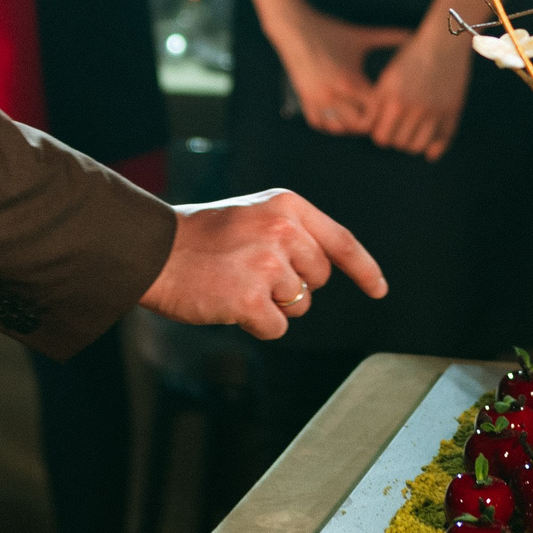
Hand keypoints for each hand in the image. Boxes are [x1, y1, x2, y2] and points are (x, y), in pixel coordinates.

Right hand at [137, 189, 387, 340]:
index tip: (379, 289)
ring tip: (236, 283)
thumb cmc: (199, 237)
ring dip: (272, 305)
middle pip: (319, 279)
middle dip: (295, 286)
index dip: (364, 268)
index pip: (340, 241)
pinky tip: (230, 303)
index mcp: (286, 206)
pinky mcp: (251, 297)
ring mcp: (268, 264)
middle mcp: (283, 230)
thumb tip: (324, 268)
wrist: (153, 250)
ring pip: (299, 306)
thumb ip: (290, 230)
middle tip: (253, 273)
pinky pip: (276, 327)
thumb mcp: (252, 213)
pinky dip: (257, 324)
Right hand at [274, 8, 409, 138]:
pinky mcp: (305, 100)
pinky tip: (343, 117)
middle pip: (360, 124)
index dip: (386, 110)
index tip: (392, 106)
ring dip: (353, 125)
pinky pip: (321, 124)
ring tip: (363, 118)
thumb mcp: (360, 36)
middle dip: (371, 121)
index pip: (375, 109)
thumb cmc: (331, 31)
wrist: (295, 28)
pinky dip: (333, 125)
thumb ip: (388, 37)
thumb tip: (412, 34)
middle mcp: (333, 94)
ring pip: (340, 128)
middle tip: (380, 116)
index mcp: (350, 80)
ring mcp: (317, 99)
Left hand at [367, 29, 470, 160]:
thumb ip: (378, 103)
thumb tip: (370, 129)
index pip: (381, 136)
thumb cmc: (411, 57)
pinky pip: (442, 141)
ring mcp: (435, 111)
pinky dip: (435, 148)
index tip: (383, 127)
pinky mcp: (452, 112)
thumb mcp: (388, 77)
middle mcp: (414, 108)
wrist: (443, 43)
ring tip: (412, 134)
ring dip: (413, 144)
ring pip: (418, 147)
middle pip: (399, 143)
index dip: (380, 134)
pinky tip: (430, 150)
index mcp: (394, 99)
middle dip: (396, 139)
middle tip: (398, 130)